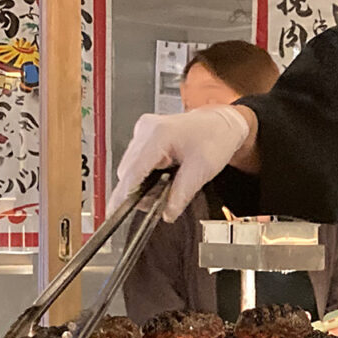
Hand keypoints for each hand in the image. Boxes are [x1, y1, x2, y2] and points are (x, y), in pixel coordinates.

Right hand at [109, 105, 252, 221]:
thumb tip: (167, 213)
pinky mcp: (144, 137)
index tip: (116, 213)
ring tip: (170, 182)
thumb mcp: (202, 170)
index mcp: (158, 134)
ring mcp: (143, 132)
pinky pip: (137, 162)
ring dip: (145, 183)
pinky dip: (148, 174)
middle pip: (128, 172)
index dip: (124, 195)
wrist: (222, 124)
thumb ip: (182, 194)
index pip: (132, 172)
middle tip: (164, 200)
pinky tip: (165, 174)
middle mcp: (145, 130)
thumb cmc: (215, 138)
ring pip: (131, 169)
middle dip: (141, 191)